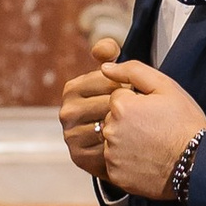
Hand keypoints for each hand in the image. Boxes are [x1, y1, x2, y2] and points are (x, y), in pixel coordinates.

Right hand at [59, 37, 122, 177]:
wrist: (127, 146)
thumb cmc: (123, 107)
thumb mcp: (116, 79)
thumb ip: (110, 57)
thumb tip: (107, 48)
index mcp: (72, 89)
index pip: (107, 81)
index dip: (126, 87)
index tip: (133, 93)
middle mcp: (67, 112)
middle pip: (108, 104)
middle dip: (128, 107)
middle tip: (139, 113)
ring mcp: (70, 135)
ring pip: (108, 126)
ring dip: (126, 127)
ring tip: (135, 128)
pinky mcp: (79, 157)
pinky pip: (107, 148)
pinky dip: (120, 147)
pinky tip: (127, 145)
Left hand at [97, 61, 205, 202]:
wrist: (196, 164)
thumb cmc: (185, 125)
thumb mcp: (166, 87)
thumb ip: (133, 71)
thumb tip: (106, 66)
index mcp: (121, 106)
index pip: (118, 97)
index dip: (137, 102)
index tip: (153, 112)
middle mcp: (111, 130)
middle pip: (112, 119)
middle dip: (129, 121)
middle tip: (154, 129)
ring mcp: (112, 155)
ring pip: (113, 141)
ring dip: (126, 141)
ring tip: (152, 145)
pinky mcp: (115, 174)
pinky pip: (115, 162)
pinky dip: (127, 161)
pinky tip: (146, 159)